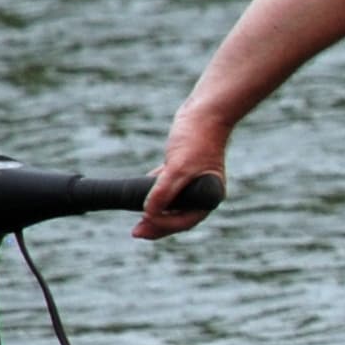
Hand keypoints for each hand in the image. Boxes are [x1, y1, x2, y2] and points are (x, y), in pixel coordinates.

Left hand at [134, 117, 230, 237]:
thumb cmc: (198, 138)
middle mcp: (202, 192)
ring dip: (155, 211)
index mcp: (209, 196)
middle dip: (156, 225)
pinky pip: (167, 187)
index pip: (184, 221)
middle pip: (177, 217)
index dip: (162, 226)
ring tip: (138, 219)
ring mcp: (193, 180)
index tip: (143, 224)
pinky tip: (142, 193)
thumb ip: (164, 191)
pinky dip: (155, 192)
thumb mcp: (178, 167)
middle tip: (136, 232)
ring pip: (171, 203)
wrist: (206, 112)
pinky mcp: (183, 168)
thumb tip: (148, 213)